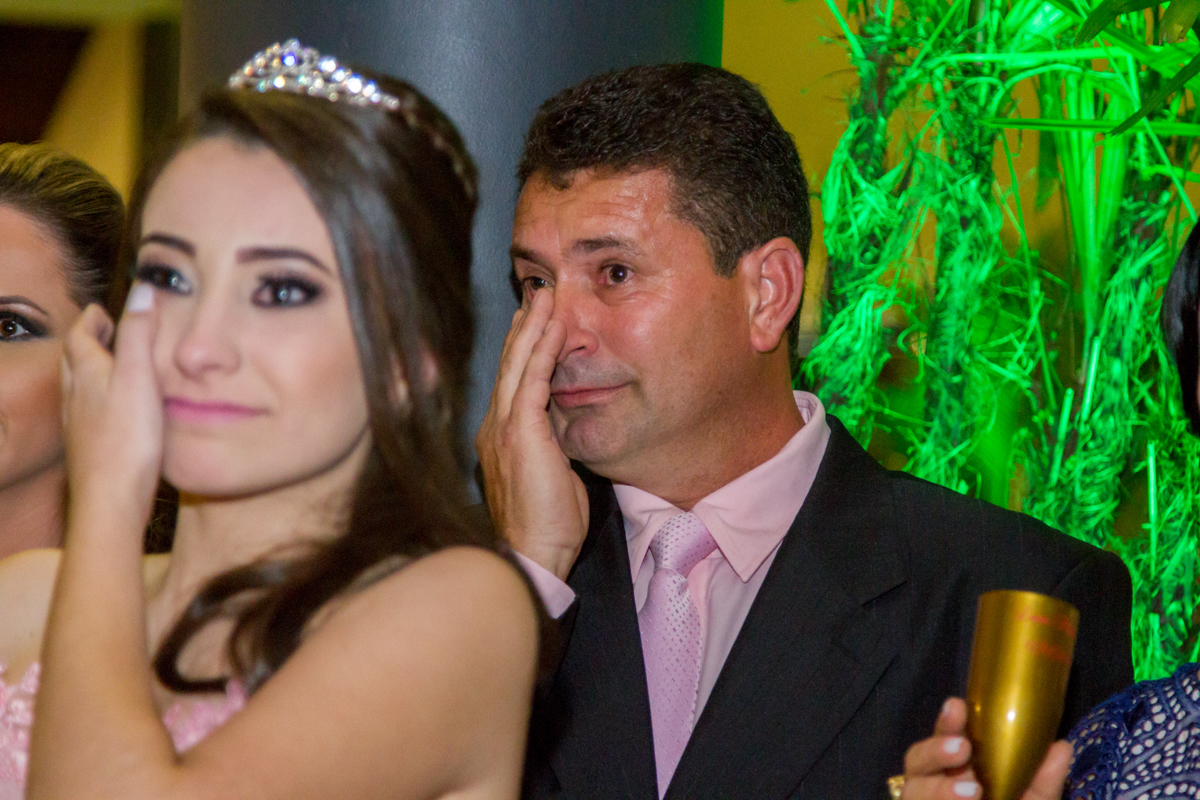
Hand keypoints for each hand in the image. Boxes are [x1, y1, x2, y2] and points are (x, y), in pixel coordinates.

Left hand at [61, 285, 162, 530]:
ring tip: (108, 368)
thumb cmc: (126, 440)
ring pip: (77, 388)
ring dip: (89, 372)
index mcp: (87, 374)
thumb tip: (143, 290)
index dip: (92, 319)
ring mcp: (78, 426)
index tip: (103, 310)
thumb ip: (141, 334)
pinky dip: (95, 401)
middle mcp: (75, 397)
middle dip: (87, 342)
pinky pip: (86, 414)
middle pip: (73, 360)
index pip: (80, 335)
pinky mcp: (88, 449)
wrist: (110, 500)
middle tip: (104, 334)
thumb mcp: (140, 377)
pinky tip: (112, 415)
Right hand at [475, 289, 587, 580]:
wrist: (533, 554)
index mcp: (498, 437)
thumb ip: (549, 446)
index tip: (533, 323)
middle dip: (523, 327)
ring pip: (517, 365)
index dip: (522, 350)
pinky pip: (533, 381)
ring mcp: (503, 427)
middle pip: (509, 365)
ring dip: (533, 328)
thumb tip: (560, 428)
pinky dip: (543, 351)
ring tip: (545, 297)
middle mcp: (494, 426)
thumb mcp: (548, 475)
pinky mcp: (520, 432)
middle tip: (537, 295)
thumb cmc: (545, 525)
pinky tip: (554, 328)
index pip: (511, 382)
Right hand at [901, 698, 1070, 799]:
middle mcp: (934, 783)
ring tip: (972, 791)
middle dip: (935, 750)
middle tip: (962, 748)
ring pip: (914, 790)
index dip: (947, 721)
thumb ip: (1043, 779)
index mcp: (958, 767)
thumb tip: (1060, 746)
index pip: (945, 735)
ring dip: (939, 789)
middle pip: (917, 759)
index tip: (958, 706)